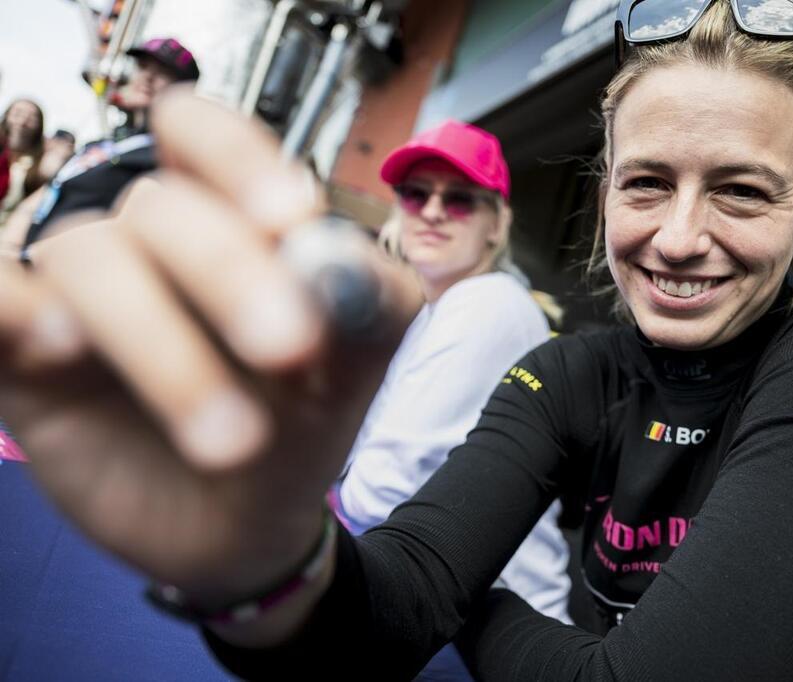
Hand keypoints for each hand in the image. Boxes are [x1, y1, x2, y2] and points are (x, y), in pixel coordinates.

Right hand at [0, 89, 420, 611]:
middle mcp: (145, 242)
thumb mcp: (352, 369)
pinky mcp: (19, 355)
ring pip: (90, 256)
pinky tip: (54, 346)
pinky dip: (13, 307)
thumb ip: (367, 304)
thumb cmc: (297, 426)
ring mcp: (75, 294)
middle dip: (229, 270)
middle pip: (162, 205)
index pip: (205, 137)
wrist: (245, 528)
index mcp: (226, 221)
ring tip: (229, 438)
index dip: (240, 159)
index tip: (291, 218)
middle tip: (291, 349)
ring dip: (162, 341)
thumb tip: (338, 257)